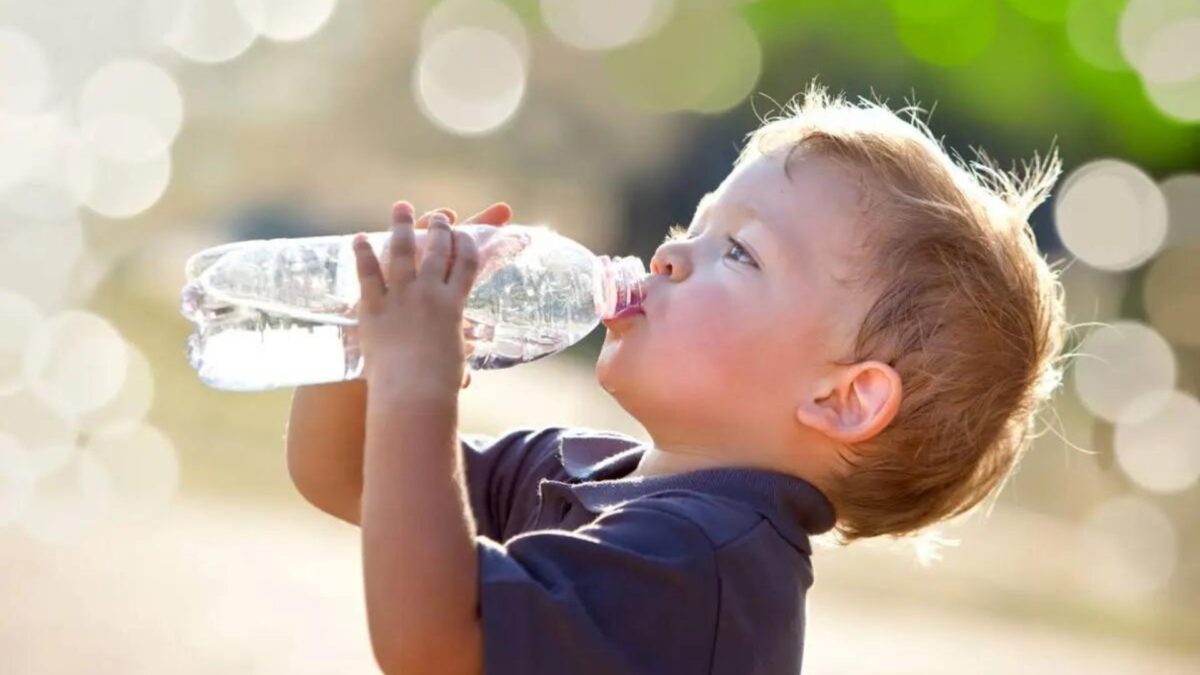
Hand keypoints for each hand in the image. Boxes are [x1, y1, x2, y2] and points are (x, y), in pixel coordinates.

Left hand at [348, 201, 511, 388]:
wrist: (412, 392)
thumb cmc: (438, 384)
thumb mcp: (454, 361)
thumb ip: (455, 356)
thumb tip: (465, 374)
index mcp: (453, 304)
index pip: (467, 263)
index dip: (467, 244)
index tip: (466, 233)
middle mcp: (429, 293)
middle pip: (437, 250)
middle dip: (439, 229)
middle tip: (439, 216)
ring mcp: (400, 297)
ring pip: (402, 252)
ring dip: (402, 227)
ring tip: (401, 208)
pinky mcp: (373, 307)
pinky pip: (367, 273)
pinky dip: (364, 253)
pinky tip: (361, 238)